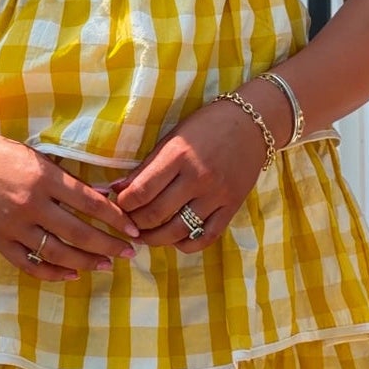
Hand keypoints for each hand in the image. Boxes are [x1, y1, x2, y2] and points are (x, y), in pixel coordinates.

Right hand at [0, 127, 139, 280]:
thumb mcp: (33, 155)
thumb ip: (65, 178)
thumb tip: (102, 195)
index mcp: (43, 177)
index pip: (91, 203)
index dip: (116, 219)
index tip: (133, 230)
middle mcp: (31, 204)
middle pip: (80, 233)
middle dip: (109, 246)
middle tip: (129, 254)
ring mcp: (12, 225)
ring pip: (58, 253)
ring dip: (87, 262)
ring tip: (106, 265)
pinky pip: (30, 264)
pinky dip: (53, 273)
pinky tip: (72, 274)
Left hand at [111, 95, 276, 251]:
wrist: (252, 124)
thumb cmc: (206, 126)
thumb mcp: (172, 138)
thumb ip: (146, 167)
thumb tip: (116, 190)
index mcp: (178, 155)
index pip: (141, 192)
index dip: (123, 205)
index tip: (119, 205)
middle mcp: (198, 177)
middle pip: (155, 215)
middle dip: (134, 223)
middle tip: (128, 222)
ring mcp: (217, 195)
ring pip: (178, 231)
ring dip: (155, 239)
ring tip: (144, 236)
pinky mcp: (232, 207)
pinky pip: (206, 237)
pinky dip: (186, 245)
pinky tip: (175, 240)